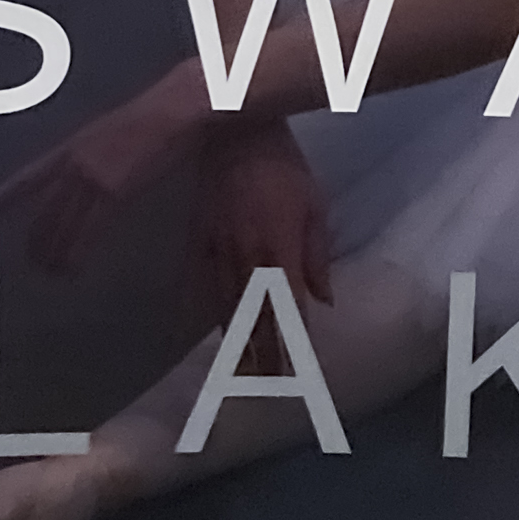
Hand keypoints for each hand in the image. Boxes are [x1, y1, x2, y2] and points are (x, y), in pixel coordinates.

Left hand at [0, 71, 206, 273]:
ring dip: (53, 253)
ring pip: (60, 226)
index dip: (4, 198)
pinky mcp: (113, 192)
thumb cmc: (156, 115)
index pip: (28, 177)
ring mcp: (92, 177)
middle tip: (33, 261)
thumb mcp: (112, 131)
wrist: (176, 108)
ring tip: (51, 272)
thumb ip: (96, 154)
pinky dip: (77, 254)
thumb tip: (93, 173)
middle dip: (35, 240)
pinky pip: (87, 232)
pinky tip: (73, 268)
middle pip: (42, 211)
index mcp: (71, 146)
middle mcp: (74, 163)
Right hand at [194, 124, 332, 372]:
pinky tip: (196, 333)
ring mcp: (215, 251)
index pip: (286, 307)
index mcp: (279, 247)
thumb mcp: (315, 205)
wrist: (236, 134)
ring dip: (233, 340)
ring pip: (223, 306)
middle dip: (260, 352)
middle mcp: (245, 256)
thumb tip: (324, 300)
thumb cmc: (284, 168)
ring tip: (238, 372)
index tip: (296, 371)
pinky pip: (194, 285)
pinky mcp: (194, 241)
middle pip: (252, 316)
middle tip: (266, 385)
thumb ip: (317, 255)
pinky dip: (197, 311)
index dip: (290, 341)